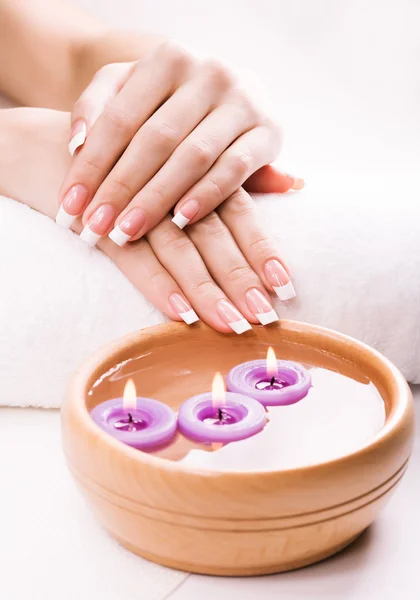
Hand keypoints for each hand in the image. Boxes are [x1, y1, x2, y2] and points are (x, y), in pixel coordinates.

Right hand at [3, 108, 294, 332]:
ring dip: (204, 288)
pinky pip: (130, 255)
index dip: (261, 248)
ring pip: (178, 247)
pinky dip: (155, 283)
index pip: (236, 210)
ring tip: (230, 324)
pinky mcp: (99, 218)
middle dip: (239, 278)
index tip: (285, 285)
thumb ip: (241, 171)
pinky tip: (178, 312)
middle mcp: (170, 181)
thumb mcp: (185, 155)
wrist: (52, 146)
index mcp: (196, 164)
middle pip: (213, 233)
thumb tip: (295, 181)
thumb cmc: (132, 154)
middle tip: (264, 318)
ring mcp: (133, 200)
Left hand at [56, 41, 302, 245]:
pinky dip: (207, 194)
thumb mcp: (128, 87)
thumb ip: (94, 106)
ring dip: (157, 198)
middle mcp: (209, 73)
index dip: (91, 165)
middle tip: (95, 227)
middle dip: (121, 188)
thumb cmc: (169, 98)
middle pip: (155, 139)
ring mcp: (243, 101)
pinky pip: (235, 168)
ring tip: (127, 231)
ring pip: (192, 156)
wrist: (230, 89)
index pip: (119, 118)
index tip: (69, 206)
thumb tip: (75, 145)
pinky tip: (181, 219)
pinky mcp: (269, 132)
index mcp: (167, 58)